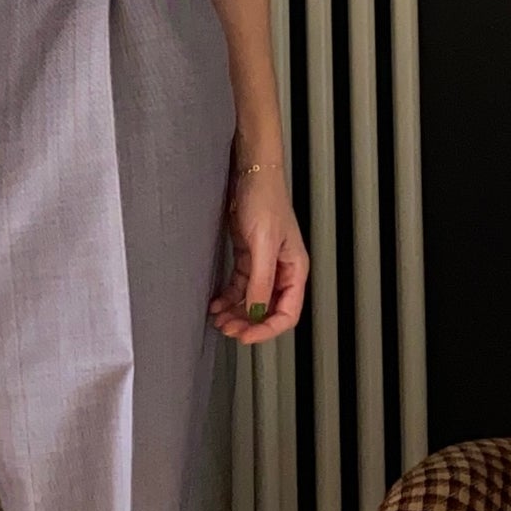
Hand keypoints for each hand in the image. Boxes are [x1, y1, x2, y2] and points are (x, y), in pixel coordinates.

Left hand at [209, 163, 307, 344]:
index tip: (245, 336)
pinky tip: (216, 303)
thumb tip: (255, 311)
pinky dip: (229, 298)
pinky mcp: (249, 258)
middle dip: (248, 324)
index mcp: (295, 270)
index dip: (267, 329)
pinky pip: (240, 287)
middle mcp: (282, 271)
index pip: (287, 313)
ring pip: (251, 301)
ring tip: (218, 319)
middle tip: (227, 329)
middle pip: (268, 311)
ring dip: (236, 313)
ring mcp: (265, 266)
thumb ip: (260, 280)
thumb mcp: (262, 244)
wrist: (250, 174)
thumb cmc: (264, 200)